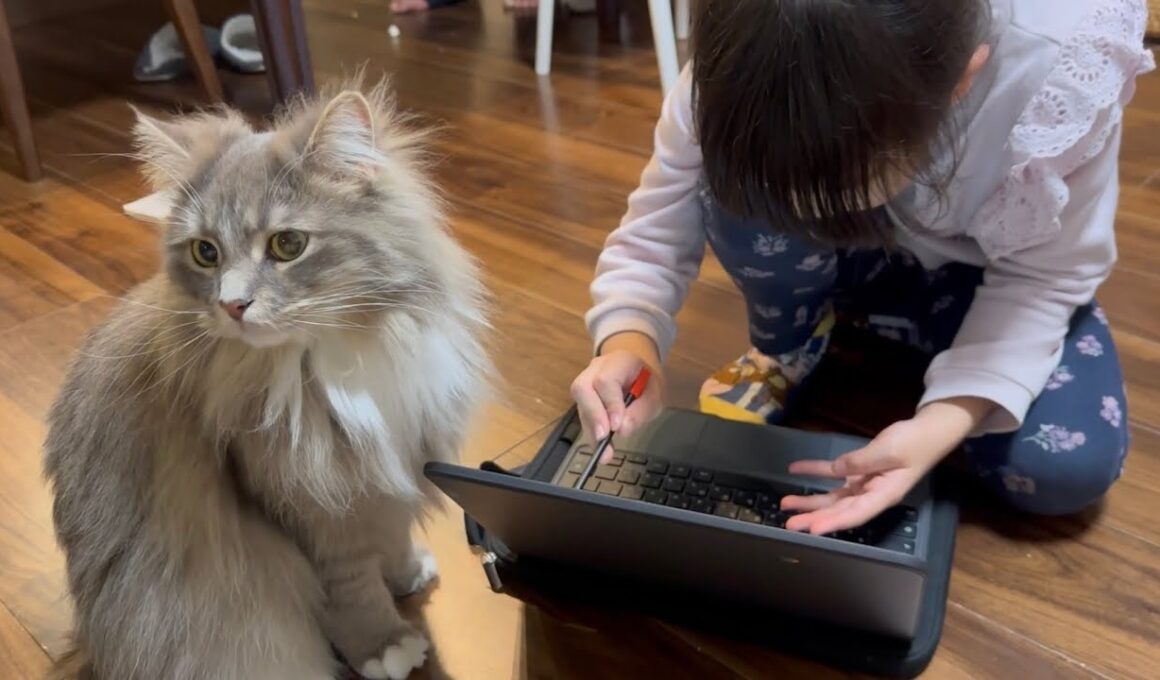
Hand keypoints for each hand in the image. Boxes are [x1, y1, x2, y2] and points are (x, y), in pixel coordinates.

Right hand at [570, 331, 663, 461]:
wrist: (637, 371)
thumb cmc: (647, 382)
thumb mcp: (656, 395)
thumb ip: (641, 411)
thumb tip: (622, 430)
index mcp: (619, 361)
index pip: (606, 380)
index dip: (610, 404)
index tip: (616, 426)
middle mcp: (597, 368)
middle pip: (582, 387)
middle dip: (593, 415)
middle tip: (603, 438)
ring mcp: (586, 380)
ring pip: (579, 403)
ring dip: (591, 428)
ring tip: (604, 451)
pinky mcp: (583, 397)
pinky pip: (582, 414)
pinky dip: (591, 433)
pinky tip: (601, 448)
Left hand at [781, 398, 992, 534]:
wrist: (926, 430)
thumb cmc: (914, 443)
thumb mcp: (888, 451)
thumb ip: (860, 462)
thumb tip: (837, 470)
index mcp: (883, 495)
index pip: (855, 514)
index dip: (833, 524)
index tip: (812, 530)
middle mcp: (871, 495)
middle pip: (839, 510)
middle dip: (813, 517)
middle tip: (789, 524)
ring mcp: (864, 484)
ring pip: (832, 497)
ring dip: (809, 500)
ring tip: (785, 504)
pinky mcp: (859, 471)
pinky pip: (833, 474)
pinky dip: (815, 471)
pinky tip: (796, 470)